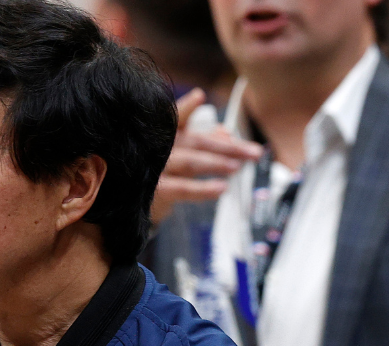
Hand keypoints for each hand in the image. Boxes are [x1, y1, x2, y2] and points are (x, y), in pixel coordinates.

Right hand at [151, 88, 263, 224]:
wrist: (135, 205)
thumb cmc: (162, 173)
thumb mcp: (180, 154)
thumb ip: (202, 140)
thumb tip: (224, 132)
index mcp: (163, 134)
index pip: (174, 117)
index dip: (186, 107)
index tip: (199, 96)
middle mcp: (157, 148)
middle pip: (196, 141)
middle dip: (228, 146)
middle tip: (253, 152)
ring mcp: (154, 169)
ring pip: (191, 162)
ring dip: (217, 164)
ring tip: (238, 167)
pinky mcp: (155, 191)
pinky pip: (182, 188)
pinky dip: (204, 189)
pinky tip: (221, 188)